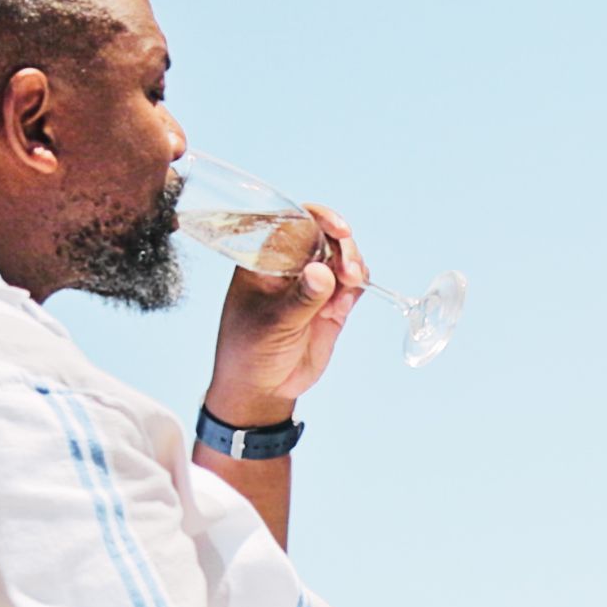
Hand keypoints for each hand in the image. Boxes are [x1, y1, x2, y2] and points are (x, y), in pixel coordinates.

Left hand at [207, 203, 365, 427]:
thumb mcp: (272, 325)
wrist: (264, 388)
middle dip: (342, 247)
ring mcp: (313, 282)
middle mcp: (290, 264)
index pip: (292, 221)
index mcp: (264, 259)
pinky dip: (356, 288)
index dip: (317, 218)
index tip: (338, 229)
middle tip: (349, 272)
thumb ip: (300, 299)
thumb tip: (322, 272)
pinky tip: (340, 309)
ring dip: (353, 267)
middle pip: (325, 234)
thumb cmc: (250, 352)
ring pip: (343, 256)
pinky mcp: (332, 301)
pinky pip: (353, 282)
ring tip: (347, 290)